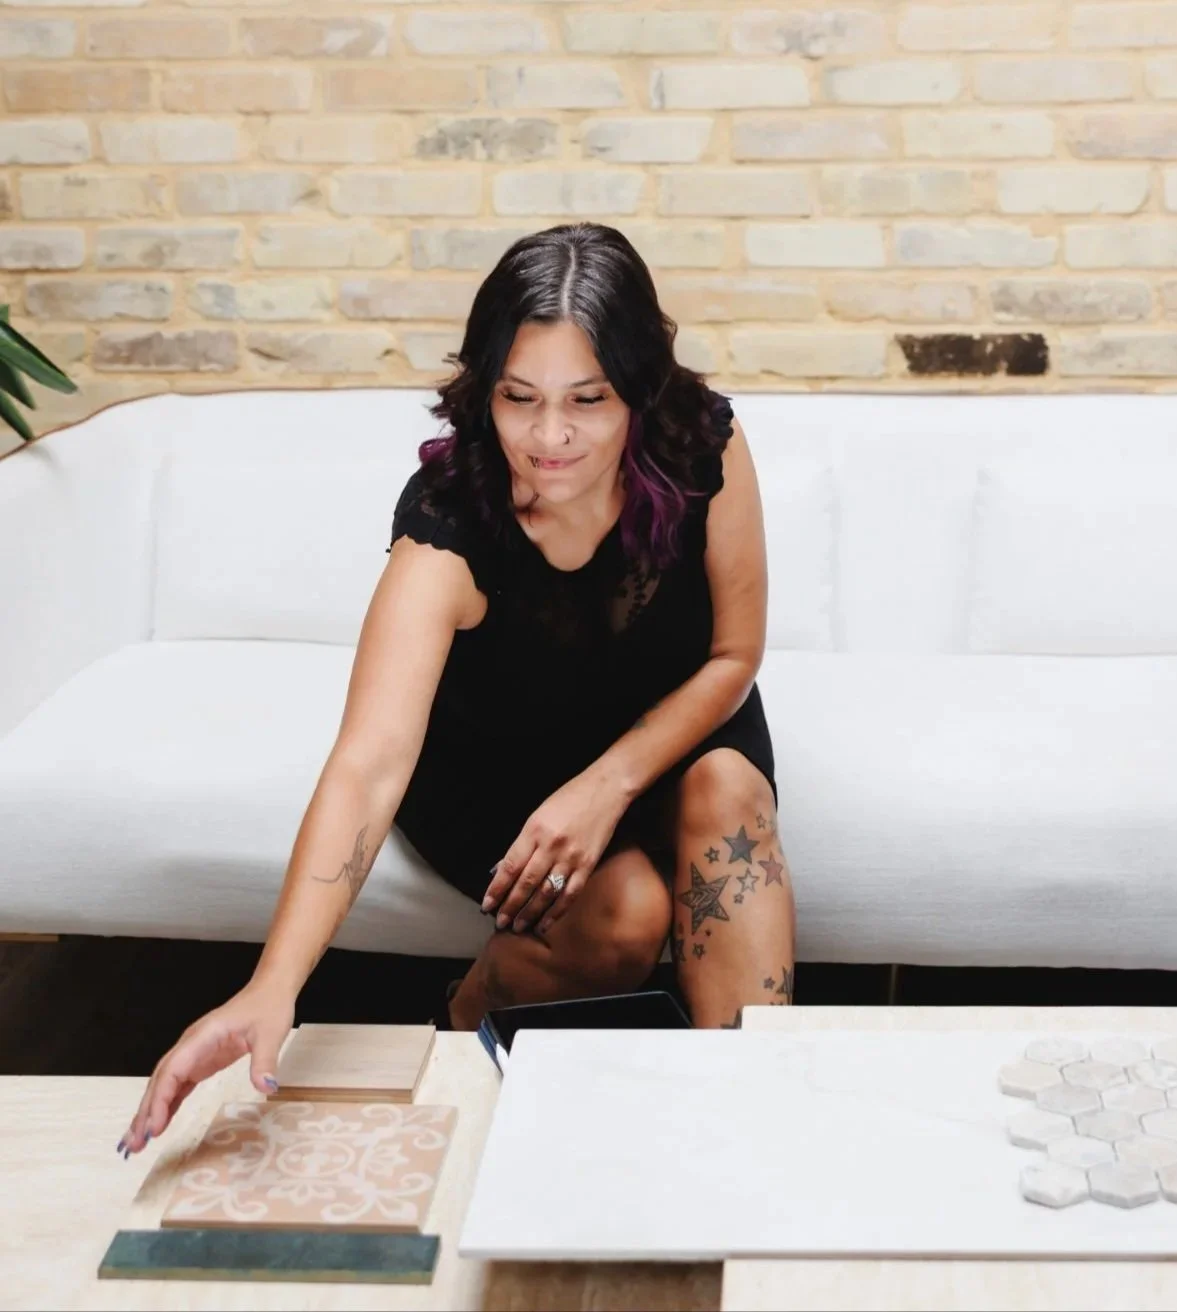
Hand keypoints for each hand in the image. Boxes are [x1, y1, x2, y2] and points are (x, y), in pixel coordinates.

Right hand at [117, 981, 294, 1157]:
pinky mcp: (201, 1061)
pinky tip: (159, 1125)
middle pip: (161, 1079)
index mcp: (203, 1036)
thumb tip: (266, 1087)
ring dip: (150, 1112)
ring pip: (165, 1084)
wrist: (270, 991)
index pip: (173, 1069)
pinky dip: (167, 1105)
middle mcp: (191, 1045)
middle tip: (134, 1144)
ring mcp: (194, 1054)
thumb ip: (265, 1060)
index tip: (154, 1127)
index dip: (160, 1099)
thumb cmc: (269, 1008)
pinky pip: (179, 1085)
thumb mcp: (271, 1033)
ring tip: (137, 1142)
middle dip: (146, 1112)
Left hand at [483, 771, 628, 933]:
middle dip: (510, 906)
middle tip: (500, 922)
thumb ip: (523, 843)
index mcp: (535, 830)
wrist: (605, 790)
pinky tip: (545, 923)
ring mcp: (571, 857)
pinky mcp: (588, 864)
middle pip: (526, 883)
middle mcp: (551, 845)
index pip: (510, 866)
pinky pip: (570, 893)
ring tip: (518, 926)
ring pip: (546, 892)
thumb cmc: (569, 799)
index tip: (487, 904)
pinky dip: (556, 911)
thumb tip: (506, 870)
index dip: (497, 889)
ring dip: (530, 912)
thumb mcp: (538, 815)